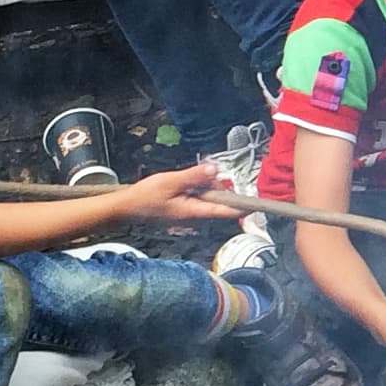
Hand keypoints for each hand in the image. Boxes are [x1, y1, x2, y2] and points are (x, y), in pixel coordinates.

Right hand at [111, 164, 239, 225]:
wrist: (126, 207)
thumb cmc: (146, 197)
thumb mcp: (171, 182)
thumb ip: (194, 176)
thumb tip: (215, 170)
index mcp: (196, 211)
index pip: (227, 211)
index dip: (244, 206)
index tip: (260, 202)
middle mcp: (196, 215)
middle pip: (219, 201)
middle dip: (218, 186)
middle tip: (205, 172)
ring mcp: (190, 212)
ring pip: (209, 197)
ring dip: (205, 185)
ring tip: (188, 177)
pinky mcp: (184, 208)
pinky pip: (198, 196)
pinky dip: (196, 187)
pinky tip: (184, 181)